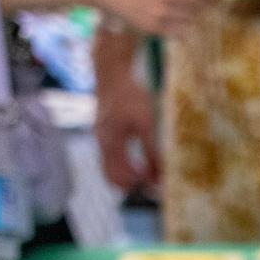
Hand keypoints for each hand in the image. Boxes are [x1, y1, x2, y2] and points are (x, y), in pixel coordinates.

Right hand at [95, 61, 160, 194]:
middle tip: (154, 183)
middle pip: (112, 177)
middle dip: (132, 185)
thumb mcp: (146, 124)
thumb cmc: (131, 96)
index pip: (121, 177)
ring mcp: (100, 138)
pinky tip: (140, 163)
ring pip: (109, 168)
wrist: (113, 74)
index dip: (140, 185)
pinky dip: (123, 166)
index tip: (158, 185)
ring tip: (150, 174)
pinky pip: (110, 158)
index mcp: (110, 144)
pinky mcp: (104, 132)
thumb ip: (151, 150)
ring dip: (128, 176)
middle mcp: (101, 143)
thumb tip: (159, 175)